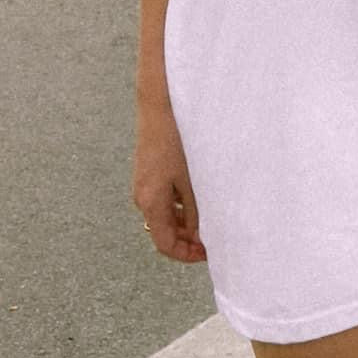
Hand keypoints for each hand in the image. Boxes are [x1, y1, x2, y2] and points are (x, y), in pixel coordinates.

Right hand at [133, 97, 206, 264]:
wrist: (162, 103)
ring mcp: (145, 182)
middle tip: (215, 238)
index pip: (164, 243)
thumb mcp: (192, 179)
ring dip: (187, 220)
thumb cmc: (178, 139)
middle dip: (189, 238)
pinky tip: (203, 195)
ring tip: (213, 216)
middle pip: (164, 230)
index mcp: (150, 202)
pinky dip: (183, 204)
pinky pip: (166, 196)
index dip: (186, 254)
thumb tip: (201, 235)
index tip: (209, 254)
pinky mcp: (150, 169)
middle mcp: (142, 195)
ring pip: (166, 213)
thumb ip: (196, 211)